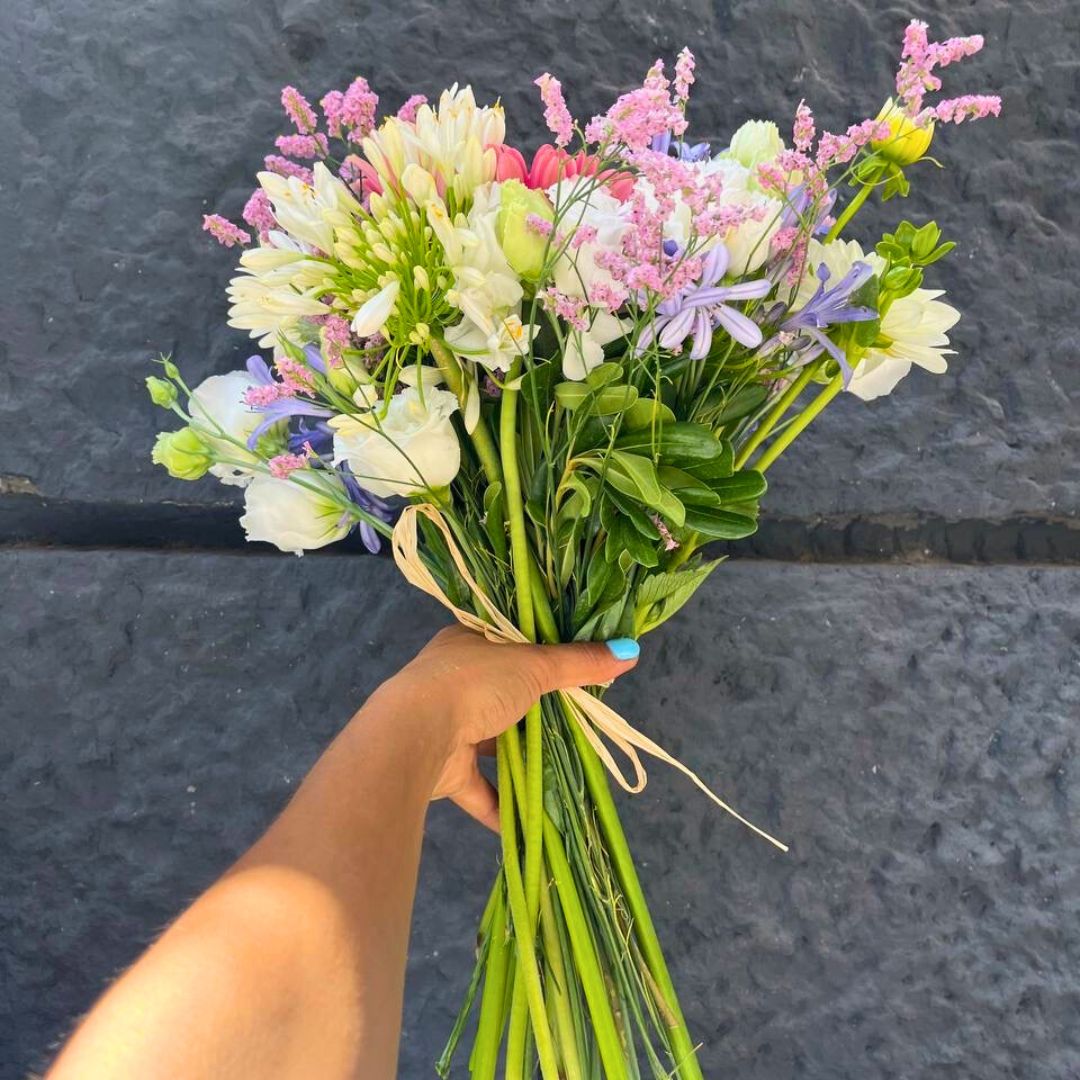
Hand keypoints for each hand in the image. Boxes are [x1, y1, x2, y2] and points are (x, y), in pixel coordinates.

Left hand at [379, 625, 639, 830]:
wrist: (415, 735)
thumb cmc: (474, 684)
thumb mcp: (534, 665)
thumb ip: (579, 664)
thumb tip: (630, 652)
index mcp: (466, 644)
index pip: (507, 644)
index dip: (539, 655)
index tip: (574, 672)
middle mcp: (452, 682)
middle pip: (503, 694)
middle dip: (535, 709)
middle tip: (578, 718)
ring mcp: (445, 726)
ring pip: (491, 742)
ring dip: (520, 755)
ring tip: (563, 763)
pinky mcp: (444, 770)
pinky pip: (479, 789)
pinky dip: (502, 805)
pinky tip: (533, 817)